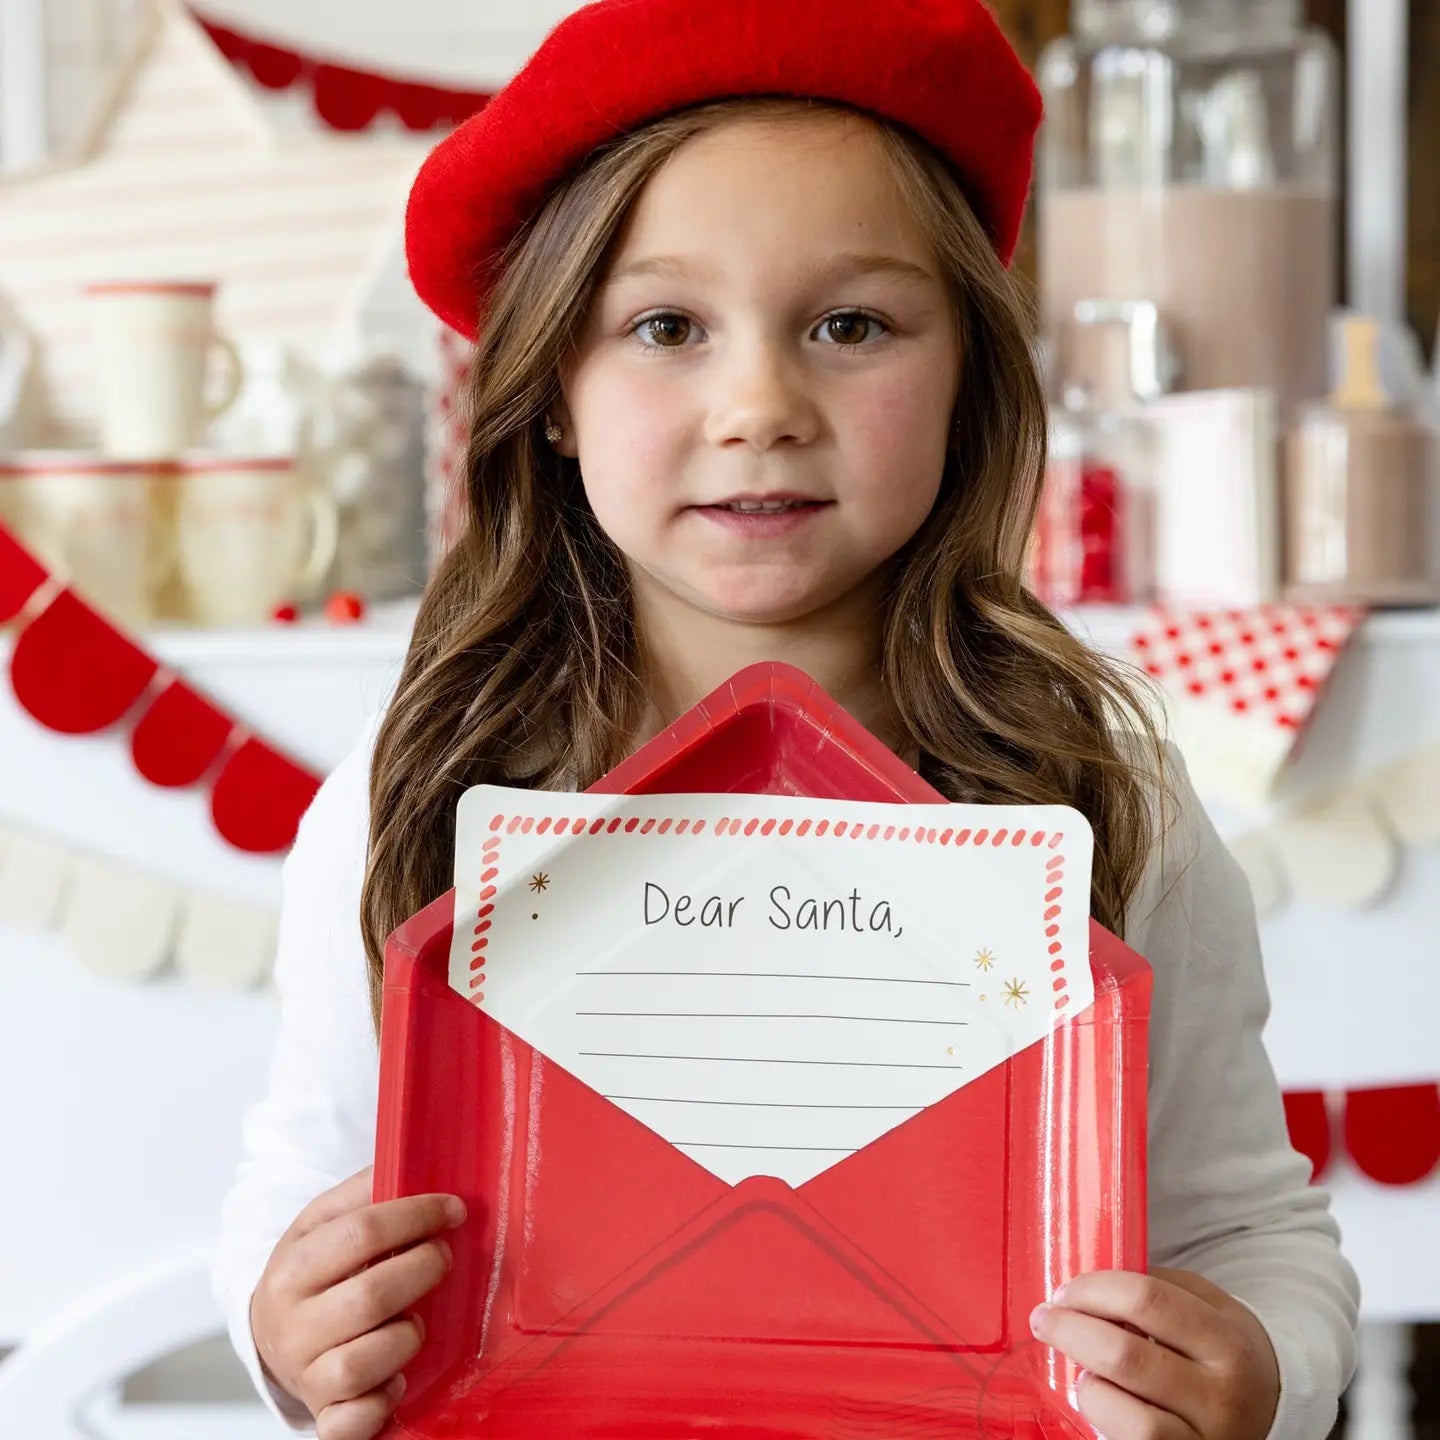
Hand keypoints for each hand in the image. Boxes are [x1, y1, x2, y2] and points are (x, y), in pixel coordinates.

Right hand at [250, 1166, 467, 1439]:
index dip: (418, 1215)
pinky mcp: (323, 1415)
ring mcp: (305, 1375)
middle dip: (423, 1269)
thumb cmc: (314, 1271)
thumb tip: (410, 1160)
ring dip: (408, 1337)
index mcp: (292, 1267)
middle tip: (444, 1257)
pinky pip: (353, 1423)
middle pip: (371, 1296)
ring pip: (364, 1362)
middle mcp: (292, 1326)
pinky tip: (399, 1379)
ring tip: (416, 1318)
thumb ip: (363, 1191)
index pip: (362, 1232)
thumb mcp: (322, 1221)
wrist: (270, 1332)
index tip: (453, 1209)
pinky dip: (382, 1404)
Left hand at [1029, 1267, 1279, 1439]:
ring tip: (1078, 1367)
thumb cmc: (1221, 1348)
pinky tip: (1098, 1398)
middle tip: (1045, 1319)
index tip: (1065, 1290)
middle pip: (1126, 1357)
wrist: (1271, 1405)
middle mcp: (1222, 1396)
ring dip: (1089, 1386)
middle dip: (1071, 1331)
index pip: (1146, 1300)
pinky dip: (1104, 1419)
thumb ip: (1156, 1289)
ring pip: (1131, 1418)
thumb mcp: (1207, 1305)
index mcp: (1227, 1341)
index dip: (1093, 1290)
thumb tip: (1089, 1284)